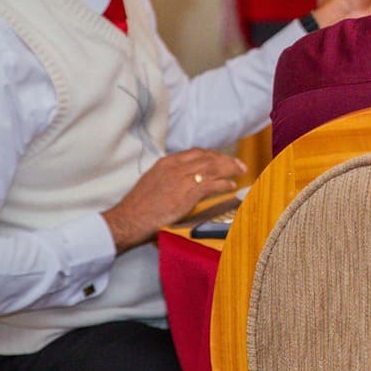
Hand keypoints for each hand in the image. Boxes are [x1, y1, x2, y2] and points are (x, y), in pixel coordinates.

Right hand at [101, 148, 246, 252]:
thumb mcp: (153, 181)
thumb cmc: (139, 205)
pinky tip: (231, 185)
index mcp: (167, 162)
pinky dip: (224, 184)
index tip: (222, 159)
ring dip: (229, 168)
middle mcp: (176, 167)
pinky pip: (212, 185)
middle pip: (208, 158)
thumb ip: (169, 176)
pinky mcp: (188, 193)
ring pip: (213, 168)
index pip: (196, 152)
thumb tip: (183, 179)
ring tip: (240, 171)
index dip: (212, 155)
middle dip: (226, 159)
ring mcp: (182, 179)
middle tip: (238, 163)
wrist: (130, 218)